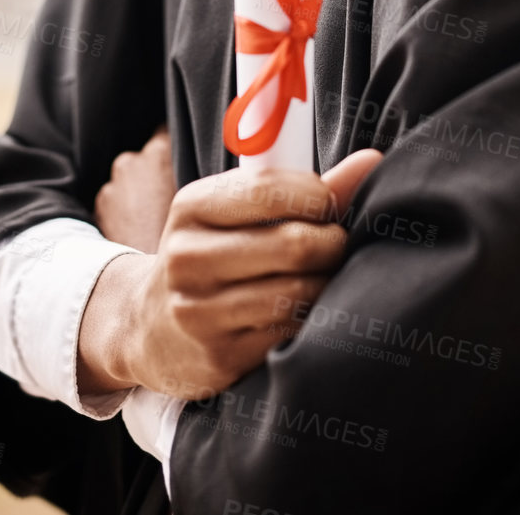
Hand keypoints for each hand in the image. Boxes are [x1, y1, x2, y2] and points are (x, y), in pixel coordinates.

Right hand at [78, 149, 381, 402]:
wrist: (146, 326)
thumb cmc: (209, 253)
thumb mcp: (232, 213)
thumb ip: (301, 190)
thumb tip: (372, 163)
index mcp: (192, 207)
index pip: (271, 190)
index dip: (318, 196)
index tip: (329, 205)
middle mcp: (188, 257)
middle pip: (294, 245)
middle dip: (332, 243)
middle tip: (337, 244)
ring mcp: (199, 312)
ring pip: (297, 294)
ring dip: (326, 284)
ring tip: (326, 276)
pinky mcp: (219, 358)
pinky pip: (289, 335)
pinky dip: (311, 321)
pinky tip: (306, 311)